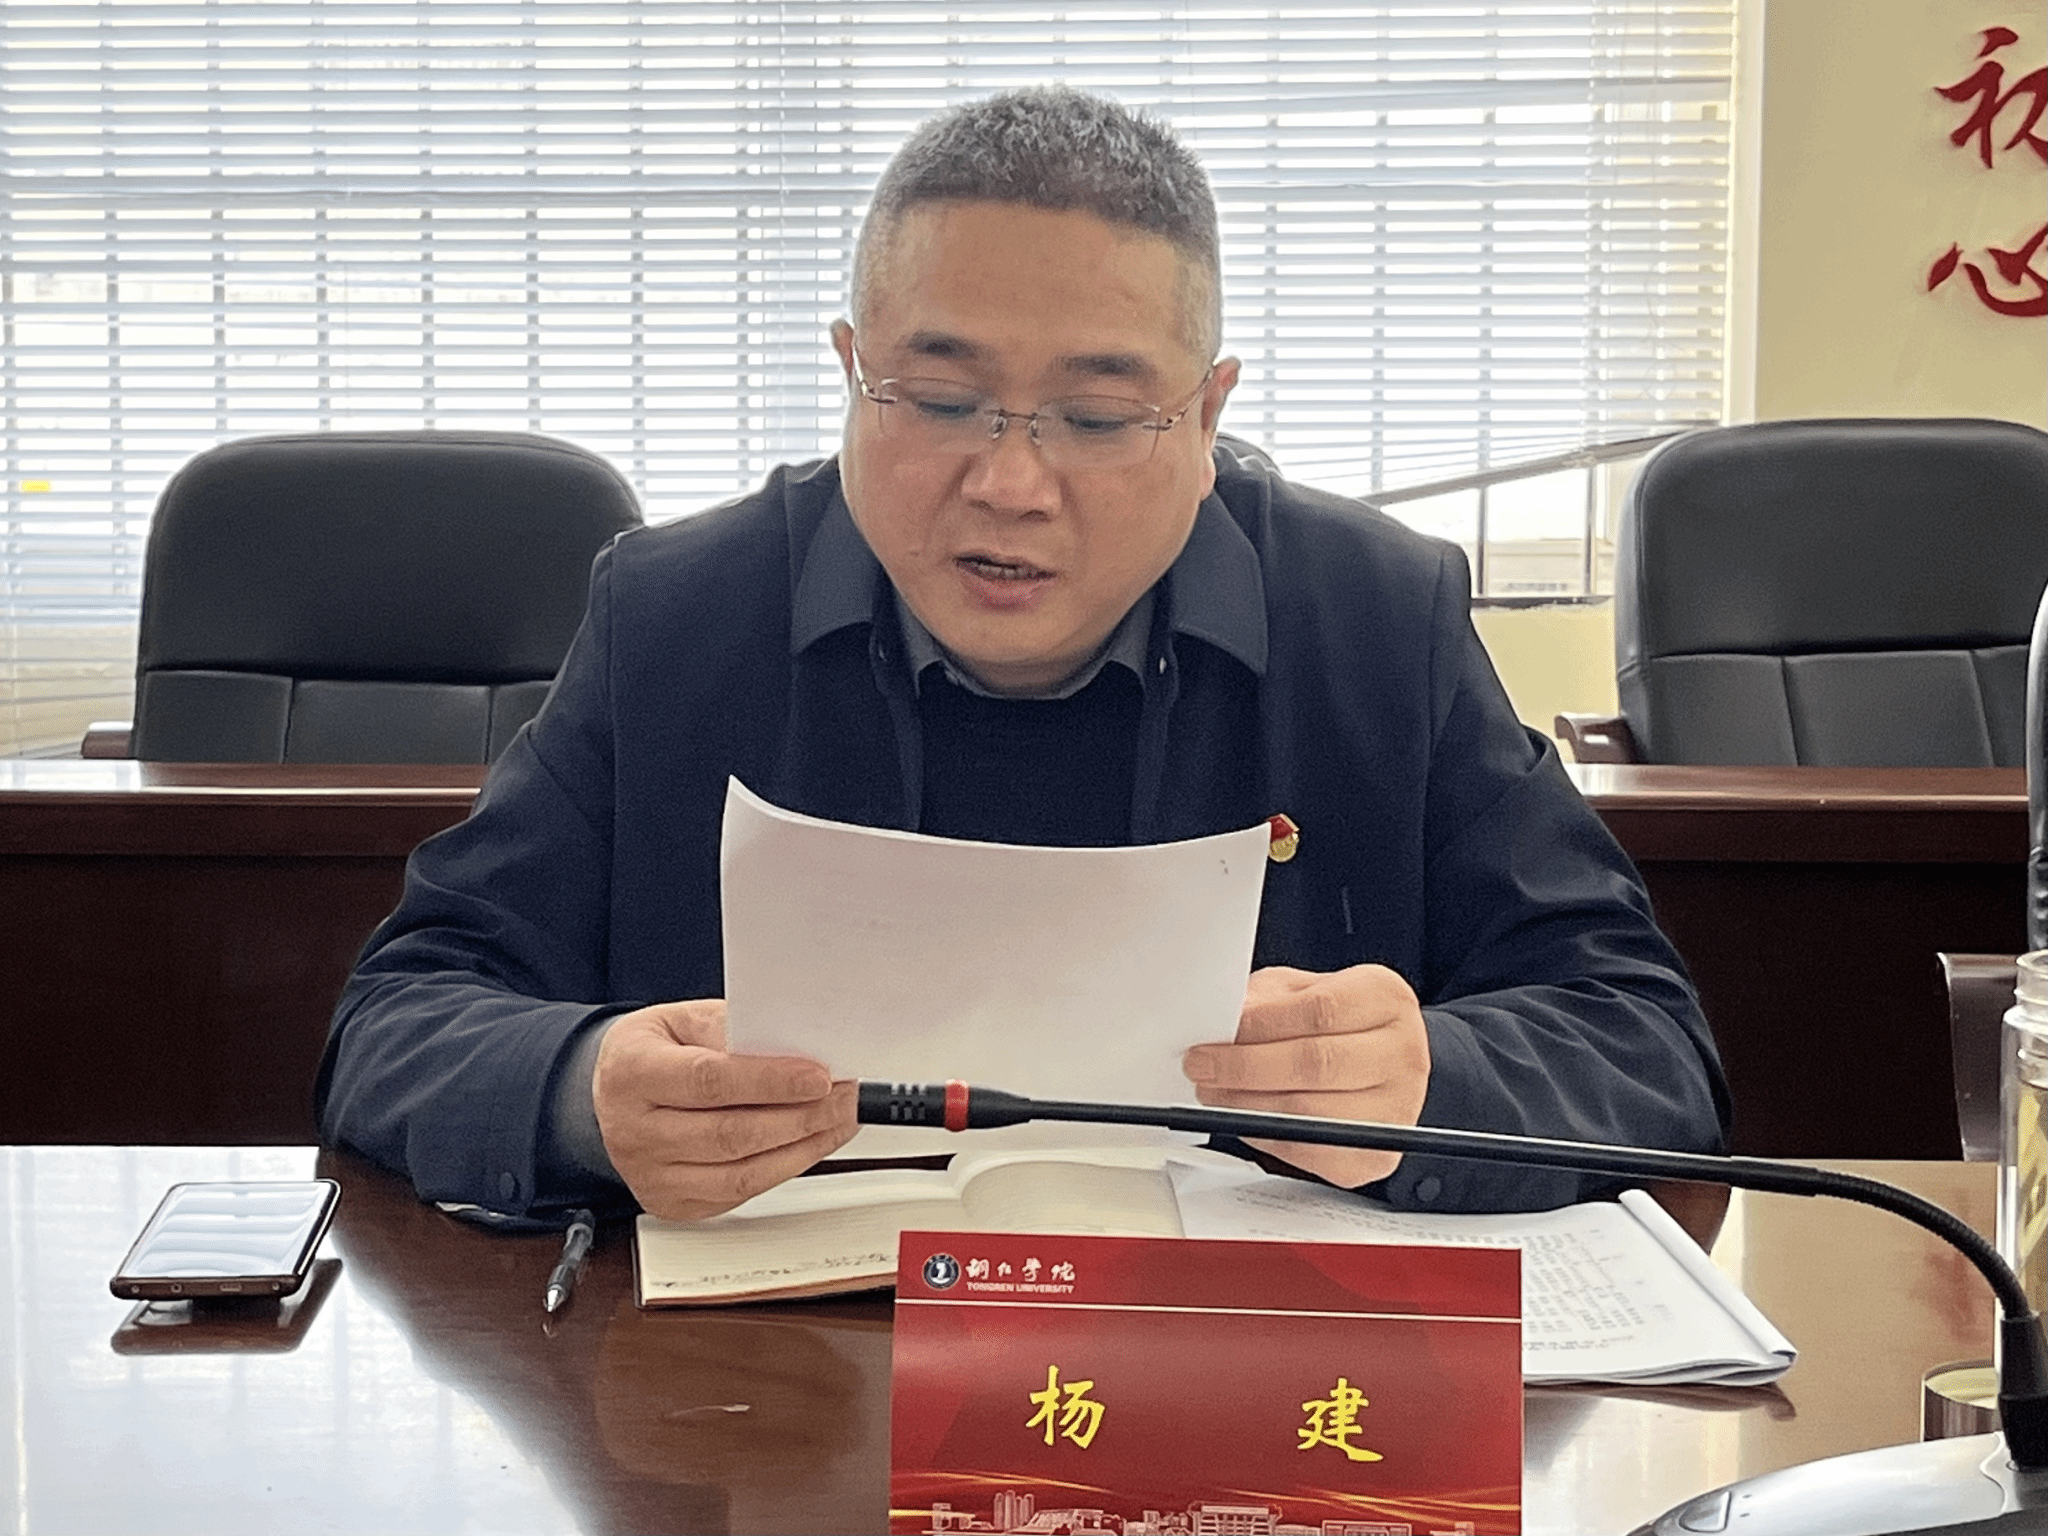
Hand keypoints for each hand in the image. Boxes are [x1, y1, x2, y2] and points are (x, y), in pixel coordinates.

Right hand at [592, 1000, 857, 1220]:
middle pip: (731, 1134)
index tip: (820, 1076)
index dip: (771, 1082)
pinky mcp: (673, 1203)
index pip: (710, 1081)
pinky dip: (785, 1169)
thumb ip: (735, 1031)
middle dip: (802, 1116)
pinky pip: (740, 1195)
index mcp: (632, 1073)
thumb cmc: (655, 1050)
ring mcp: (651, 1175)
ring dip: (804, 1148)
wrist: (611, 1090)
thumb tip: (797, 1049)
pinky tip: (810, 1144)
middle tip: (845, 1096)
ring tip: (839, 1120)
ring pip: (741, 1175)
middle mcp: (634, 1131)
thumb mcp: (685, 1019)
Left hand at [1181, 964, 1430, 1186]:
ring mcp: (1398, 1107)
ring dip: (1246, 1107)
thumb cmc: (1337, 1024)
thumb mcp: (1300, 992)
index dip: (1260, 1027)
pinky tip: (1244, 1118)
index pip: (1320, 1011)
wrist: (1379, 1063)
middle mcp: (1403, 1052)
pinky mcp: (1378, 1153)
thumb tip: (1221, 1026)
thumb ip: (1266, 1003)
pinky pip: (1311, 1152)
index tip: (1213, 1037)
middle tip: (1202, 1068)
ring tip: (1213, 1095)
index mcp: (1385, 998)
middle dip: (1245, 1068)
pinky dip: (1266, 1136)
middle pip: (1316, 1063)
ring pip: (1310, 1112)